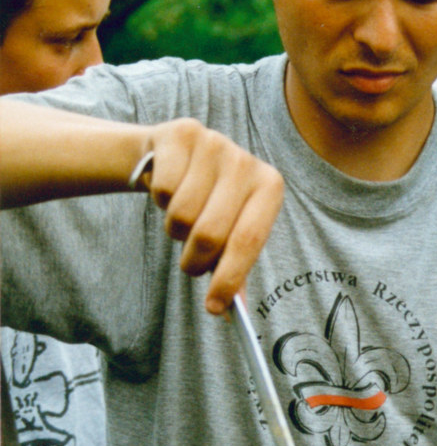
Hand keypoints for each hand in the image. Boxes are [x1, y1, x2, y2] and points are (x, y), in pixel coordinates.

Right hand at [138, 119, 283, 313]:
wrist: (173, 155)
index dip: (228, 278)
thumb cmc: (209, 201)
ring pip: (181, 215)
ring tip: (181, 214)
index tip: (214, 308)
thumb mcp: (230, 230)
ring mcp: (215, 144)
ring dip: (174, 228)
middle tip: (190, 263)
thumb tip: (229, 311)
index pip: (249, 241)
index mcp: (269, 187)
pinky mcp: (182, 134)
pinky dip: (159, 199)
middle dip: (194, 261)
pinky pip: (162, 190)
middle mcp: (246, 161)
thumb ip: (233, 268)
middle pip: (210, 233)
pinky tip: (169, 187)